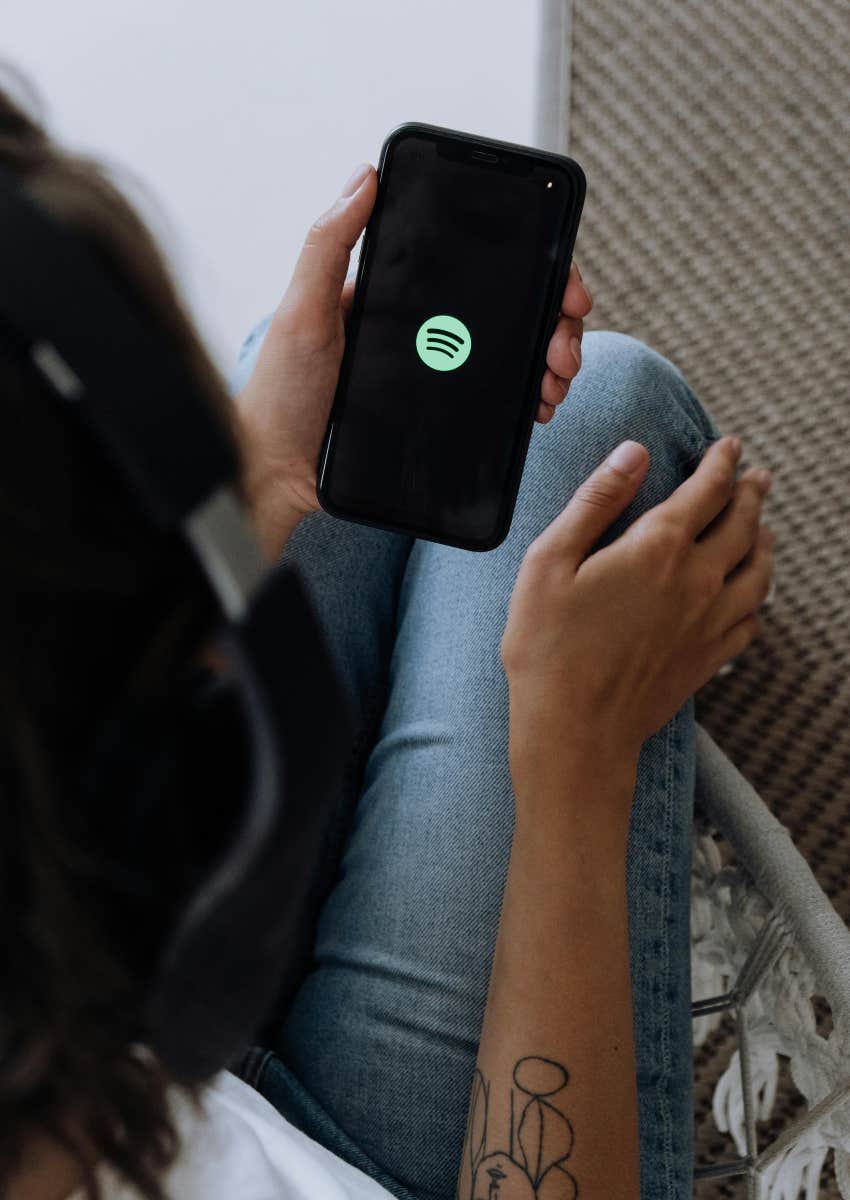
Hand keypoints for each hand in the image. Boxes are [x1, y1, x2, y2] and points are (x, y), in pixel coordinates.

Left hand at [235, 159, 592, 556]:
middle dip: (554, 322)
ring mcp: (434, 372)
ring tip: (556, 381)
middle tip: (565, 349)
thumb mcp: (303, 313)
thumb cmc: (280, 393)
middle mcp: (423, 328)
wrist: (277, 471)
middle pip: (510, 308)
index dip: (533, 268)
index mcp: (398, 294)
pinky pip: (494, 397)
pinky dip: (526, 396)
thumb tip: (364, 175)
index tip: (563, 285)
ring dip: (550, 359)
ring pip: (512, 353)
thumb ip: (328, 245)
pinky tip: (537, 404)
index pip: (479, 264)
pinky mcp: (437, 413)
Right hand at [501, 436, 773, 804]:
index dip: (721, 462)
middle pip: (742, 524)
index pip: (706, 490)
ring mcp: (709, 623)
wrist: (575, 732)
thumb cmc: (549, 648)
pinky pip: (752, 620)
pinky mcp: (708, 659)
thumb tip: (633, 453)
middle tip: (756, 475)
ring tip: (763, 527)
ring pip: (759, 571)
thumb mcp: (550, 562)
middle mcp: (697, 580)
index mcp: (657, 547)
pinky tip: (749, 595)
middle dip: (750, 493)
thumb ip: (595, 502)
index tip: (728, 446)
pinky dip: (757, 597)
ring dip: (764, 540)